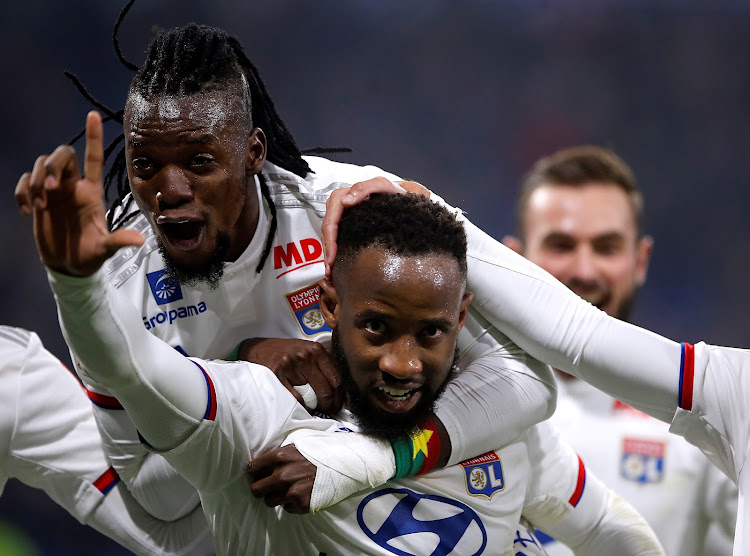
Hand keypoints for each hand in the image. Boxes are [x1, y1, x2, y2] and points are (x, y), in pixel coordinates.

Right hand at [15, 111, 143, 275]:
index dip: (93, 137)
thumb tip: (139, 241)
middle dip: (52, 166)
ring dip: (35, 181)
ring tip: (39, 207)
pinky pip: (24, 181)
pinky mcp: (36, 199)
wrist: (68, 266)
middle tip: (49, 189)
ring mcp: (54, 191)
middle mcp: (73, 186)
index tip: (92, 115)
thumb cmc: (90, 255)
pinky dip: (21, 192)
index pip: (94, 158)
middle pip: (62, 155)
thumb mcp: (105, 249)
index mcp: (92, 192)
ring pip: (41, 164)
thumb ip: (118, 241)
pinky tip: (27, 211)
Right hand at [237, 337, 342, 413]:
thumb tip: (340, 390)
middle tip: (327, 411)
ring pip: (311, 396)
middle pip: (325, 389)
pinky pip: (295, 398)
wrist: (259, 349)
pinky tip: (302, 408)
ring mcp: (290, 365)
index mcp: (317, 350)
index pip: (336, 379)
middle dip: (328, 405)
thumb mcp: (307, 350)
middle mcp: (305, 356)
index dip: (340, 397)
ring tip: (314, 409)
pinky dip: (301, 407)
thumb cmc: (287, 353)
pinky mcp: (277, 374)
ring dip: (314, 407)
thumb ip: (323, 363)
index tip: (338, 406)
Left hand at [248, 445, 315, 513]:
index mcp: (280, 457)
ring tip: (286, 490)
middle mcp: (283, 476)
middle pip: (256, 490)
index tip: (258, 473)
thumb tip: (263, 460)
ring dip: (275, 497)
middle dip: (260, 488)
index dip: (254, 471)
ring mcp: (292, 492)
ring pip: (269, 502)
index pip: (252, 468)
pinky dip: (290, 503)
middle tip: (267, 485)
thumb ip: (279, 453)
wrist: (342, 463)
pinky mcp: (301, 505)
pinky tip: (300, 493)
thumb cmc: (319, 451)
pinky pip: (286, 508)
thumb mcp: (297, 443)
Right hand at [322, 178, 428, 279]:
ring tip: (331, 270)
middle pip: (327, 228)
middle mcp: (341, 206)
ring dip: (328, 253)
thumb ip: (365, 188)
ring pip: (329, 234)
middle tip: (330, 266)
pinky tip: (335, 264)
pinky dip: (334, 251)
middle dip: (327, 249)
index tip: (332, 255)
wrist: (402, 199)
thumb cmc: (393, 193)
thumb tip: (346, 201)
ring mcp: (343, 216)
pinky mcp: (348, 225)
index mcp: (345, 196)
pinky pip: (335, 237)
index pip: (331, 218)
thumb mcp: (383, 186)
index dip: (330, 237)